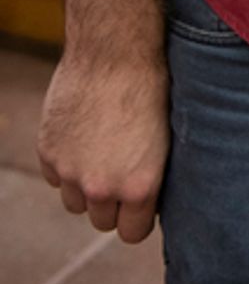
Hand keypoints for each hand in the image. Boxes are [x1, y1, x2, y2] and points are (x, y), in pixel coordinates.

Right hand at [37, 49, 169, 243]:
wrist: (116, 50)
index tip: (141, 202)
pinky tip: (83, 136)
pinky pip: (54, 176)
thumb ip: (149, 177)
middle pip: (102, 221)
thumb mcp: (166, 139)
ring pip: (75, 201)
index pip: (132, 234)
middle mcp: (102, 186)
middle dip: (112, 203)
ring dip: (86, 185)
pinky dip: (66, 163)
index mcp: (139, 186)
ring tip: (103, 152)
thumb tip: (148, 202)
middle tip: (121, 172)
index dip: (137, 218)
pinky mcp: (48, 152)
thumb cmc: (152, 87)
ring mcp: (70, 171)